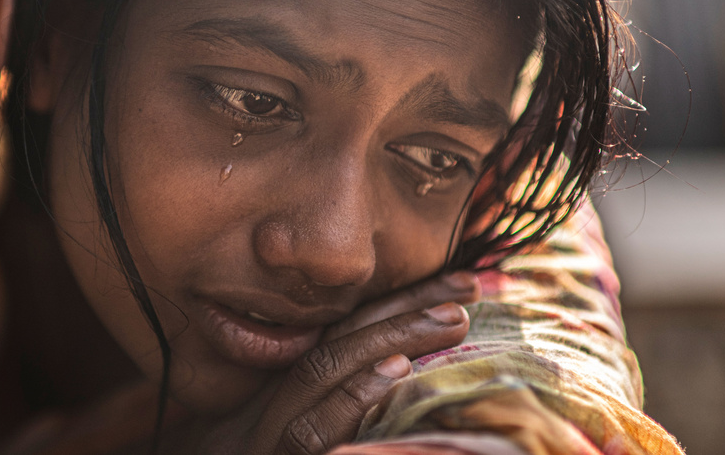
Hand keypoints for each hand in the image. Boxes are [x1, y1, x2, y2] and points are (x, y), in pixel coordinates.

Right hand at [191, 272, 479, 454]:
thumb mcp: (258, 448)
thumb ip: (307, 416)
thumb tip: (386, 383)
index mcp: (267, 399)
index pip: (331, 337)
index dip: (390, 307)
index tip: (447, 286)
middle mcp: (260, 409)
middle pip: (332, 342)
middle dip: (403, 310)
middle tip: (466, 287)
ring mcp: (261, 437)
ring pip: (323, 374)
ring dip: (390, 340)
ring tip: (450, 318)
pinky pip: (310, 433)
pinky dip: (351, 400)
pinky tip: (392, 375)